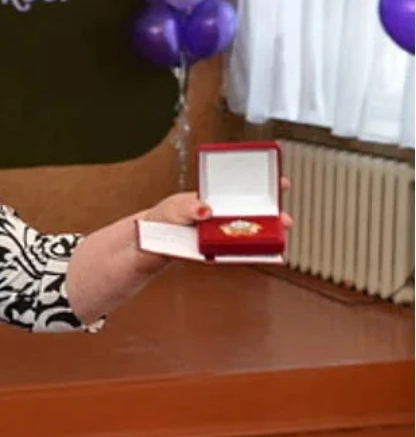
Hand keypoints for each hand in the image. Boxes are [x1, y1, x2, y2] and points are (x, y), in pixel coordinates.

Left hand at [134, 178, 293, 273]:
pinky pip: (239, 251)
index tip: (282, 182)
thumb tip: (205, 209)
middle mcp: (224, 214)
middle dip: (274, 214)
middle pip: (255, 212)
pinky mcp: (219, 250)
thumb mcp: (174, 207)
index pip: (244, 187)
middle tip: (285, 219)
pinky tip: (264, 254)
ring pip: (251, 232)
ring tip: (278, 237)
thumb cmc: (164, 217)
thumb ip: (188, 207)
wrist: (151, 243)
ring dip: (267, 235)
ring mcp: (223, 233)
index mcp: (216, 197)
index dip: (265, 184)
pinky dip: (253, 253)